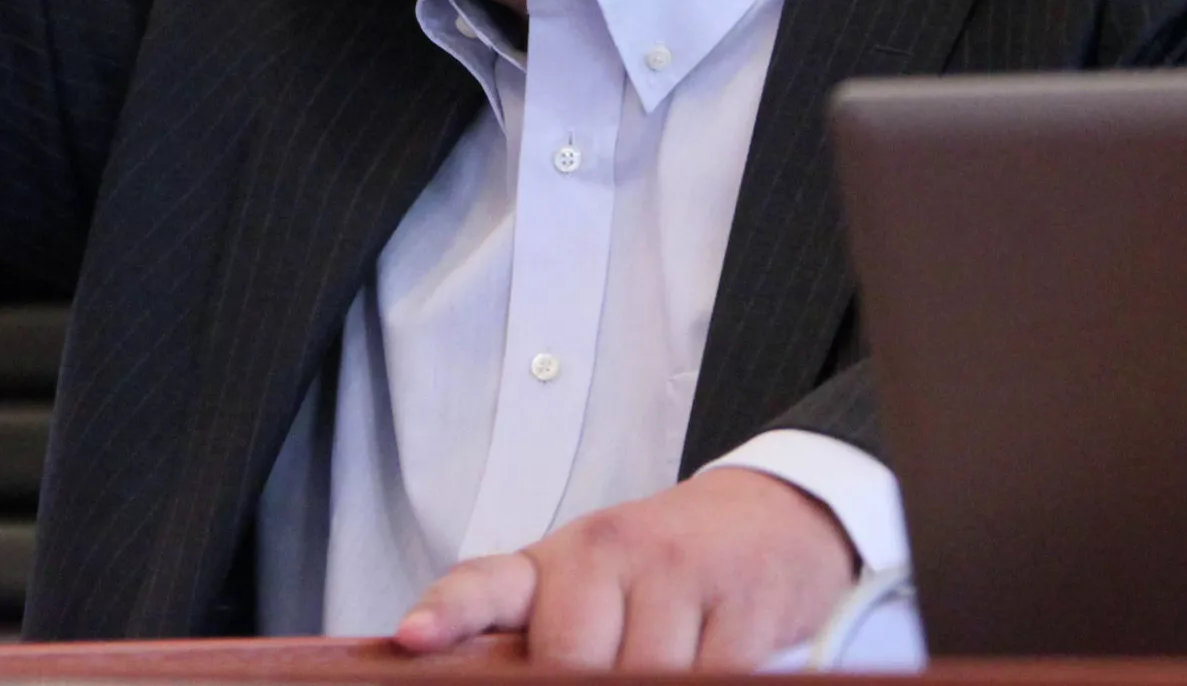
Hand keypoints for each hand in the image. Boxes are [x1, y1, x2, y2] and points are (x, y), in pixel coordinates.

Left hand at [394, 468, 856, 670]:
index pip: (487, 584)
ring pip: (647, 676)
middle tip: (608, 680)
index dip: (448, 614)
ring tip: (669, 668)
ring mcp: (678, 569)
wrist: (774, 518)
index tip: (412, 638)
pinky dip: (712, 684)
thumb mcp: (597, 590)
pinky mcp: (744, 597)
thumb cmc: (669, 570)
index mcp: (560, 560)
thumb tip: (490, 675)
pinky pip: (716, 678)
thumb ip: (545, 633)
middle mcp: (609, 552)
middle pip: (571, 662)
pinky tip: (714, 666)